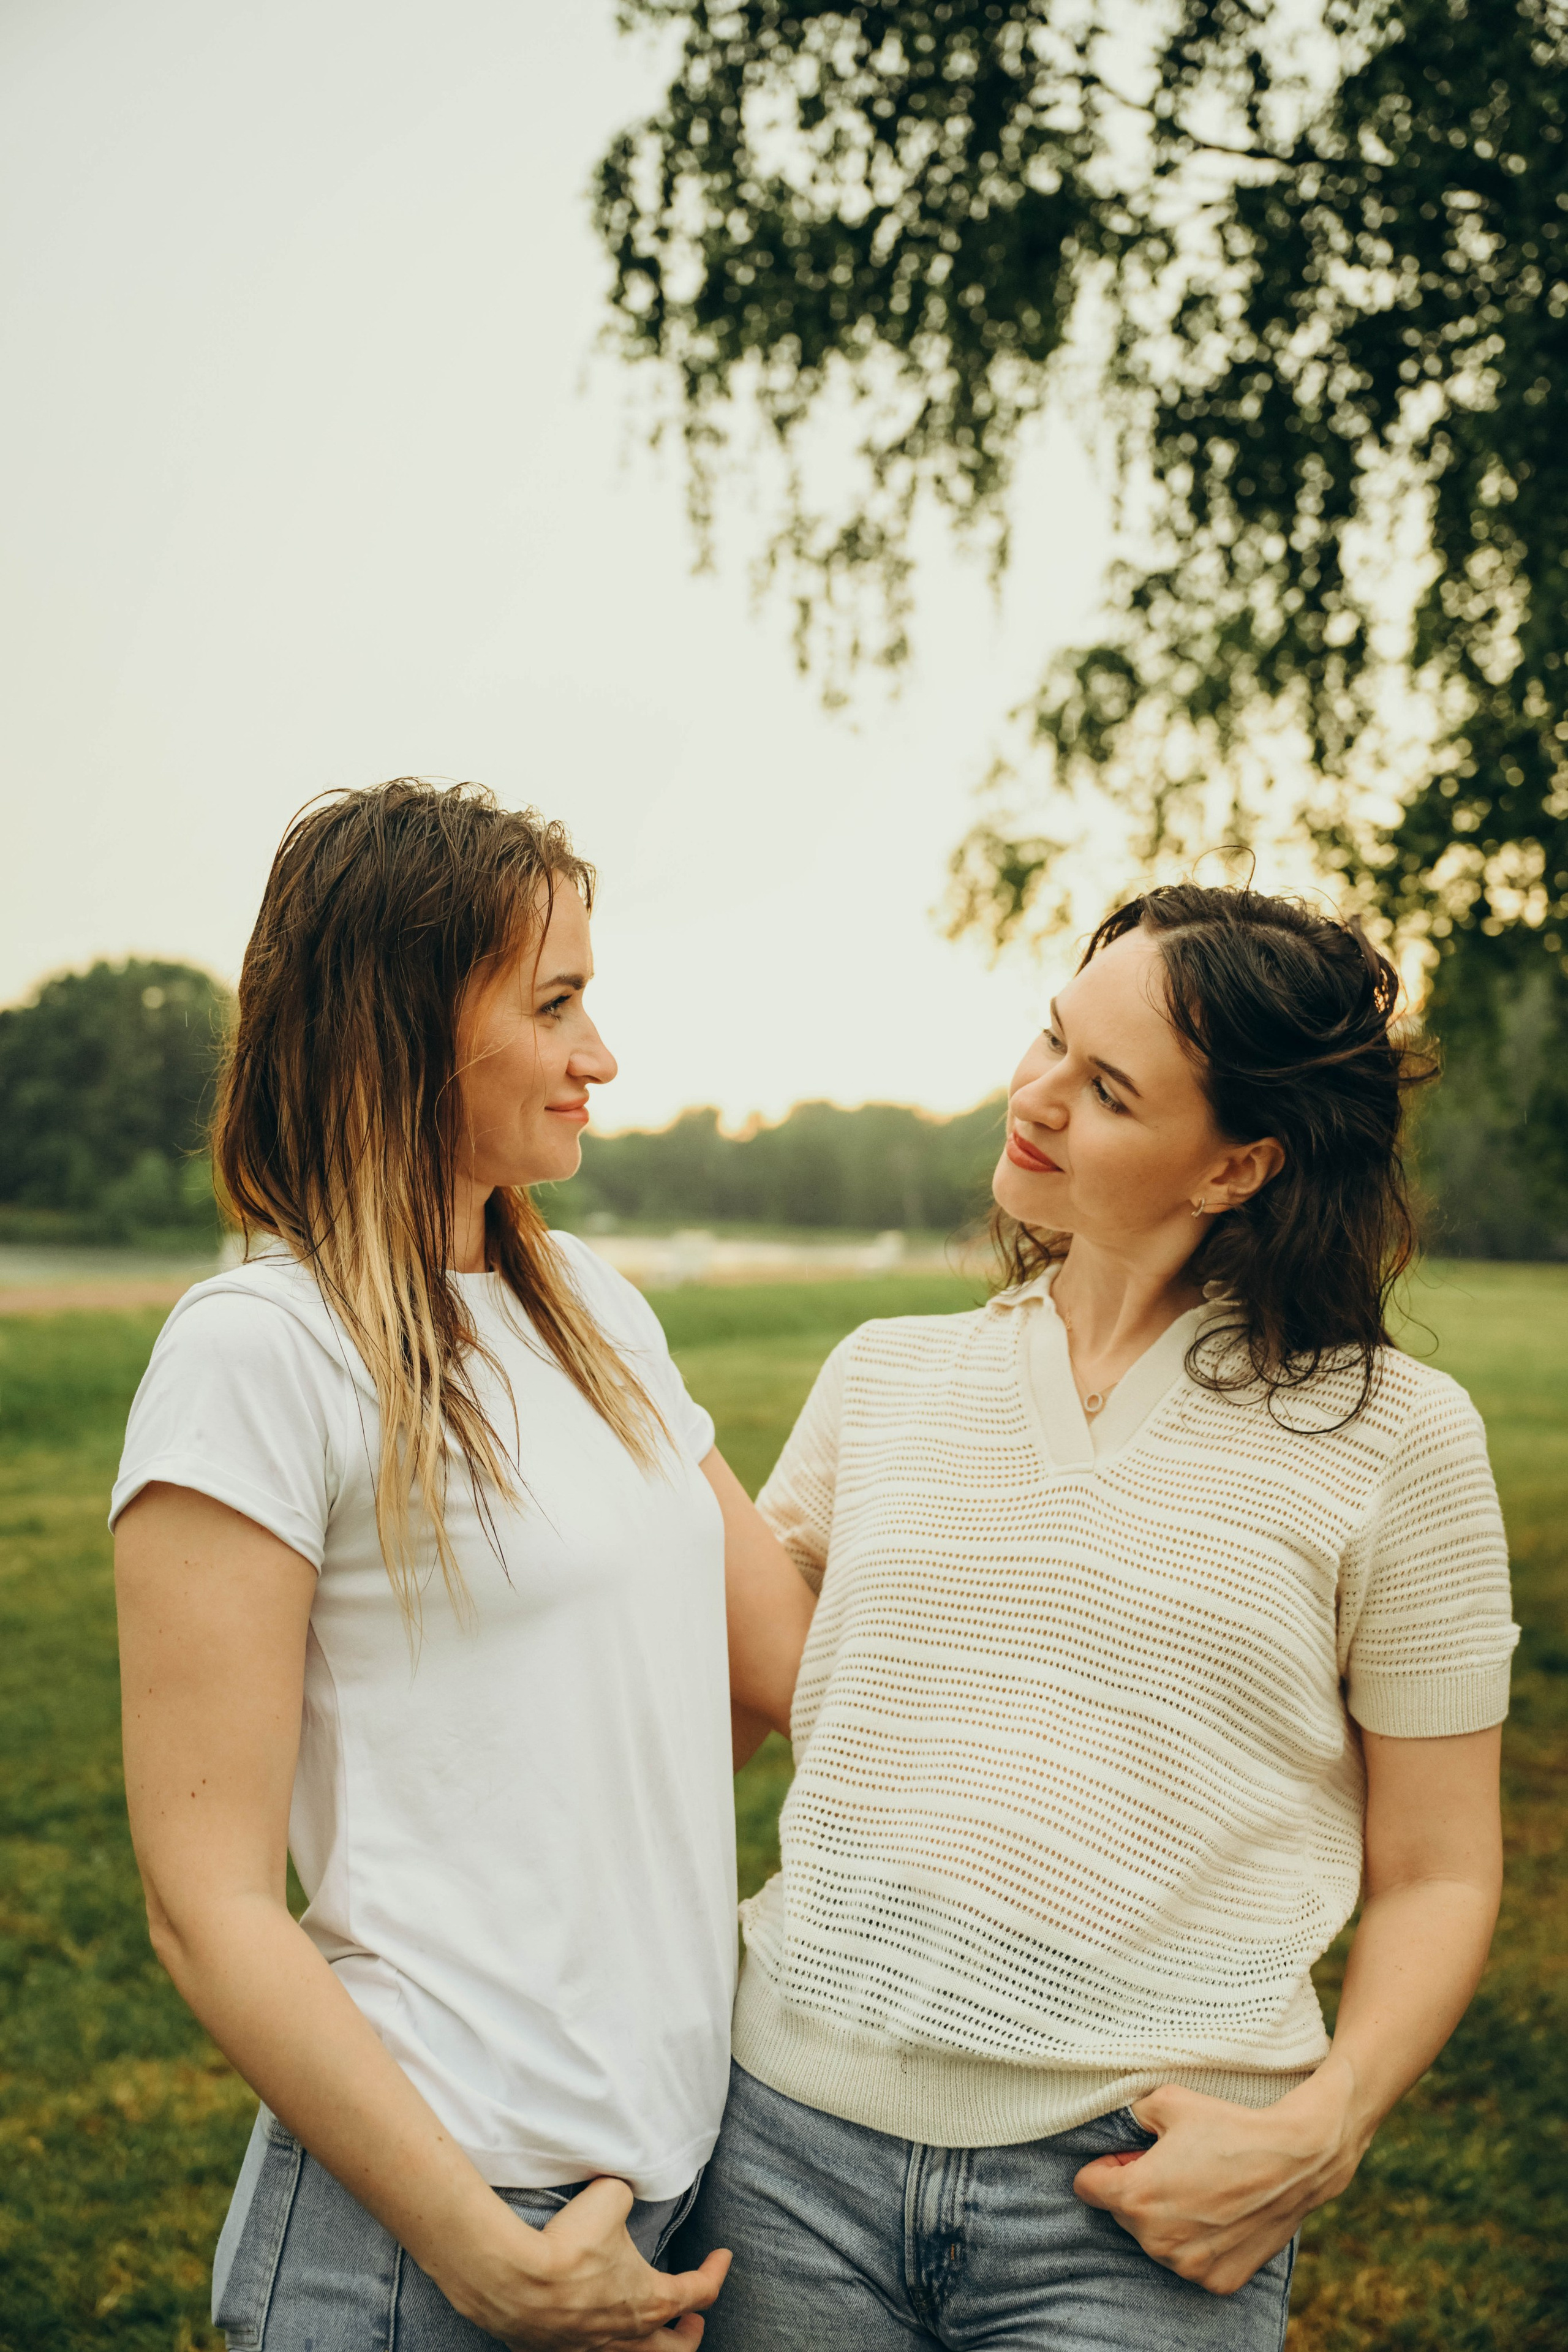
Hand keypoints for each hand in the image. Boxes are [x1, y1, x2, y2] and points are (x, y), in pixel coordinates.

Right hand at [451, 2176, 731, 2349]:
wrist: (514, 2281)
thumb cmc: (570, 2244)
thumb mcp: (611, 2197)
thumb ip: (625, 2195)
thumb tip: (620, 2194)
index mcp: (651, 2301)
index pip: (701, 2291)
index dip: (716, 2271)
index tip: (723, 2256)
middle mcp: (627, 2337)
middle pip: (675, 2350)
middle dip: (689, 2334)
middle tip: (693, 2319)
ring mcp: (592, 2351)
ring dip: (649, 2346)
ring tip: (648, 2330)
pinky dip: (602, 2346)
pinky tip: (593, 2330)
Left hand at [1072, 2064, 1362, 2295]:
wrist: (1292, 2160)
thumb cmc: (1228, 2127)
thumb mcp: (1167, 2101)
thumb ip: (1131, 2114)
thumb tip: (1119, 2125)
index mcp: (1136, 2197)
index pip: (1088, 2187)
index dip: (1106, 2166)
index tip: (1130, 2156)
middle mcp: (1156, 2240)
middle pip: (1124, 2213)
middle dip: (1139, 2190)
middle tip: (1174, 2166)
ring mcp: (1188, 2265)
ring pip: (1156, 2240)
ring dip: (1168, 2218)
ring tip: (1201, 2188)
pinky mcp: (1217, 2280)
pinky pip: (1191, 2260)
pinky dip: (1199, 2241)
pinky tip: (1221, 2214)